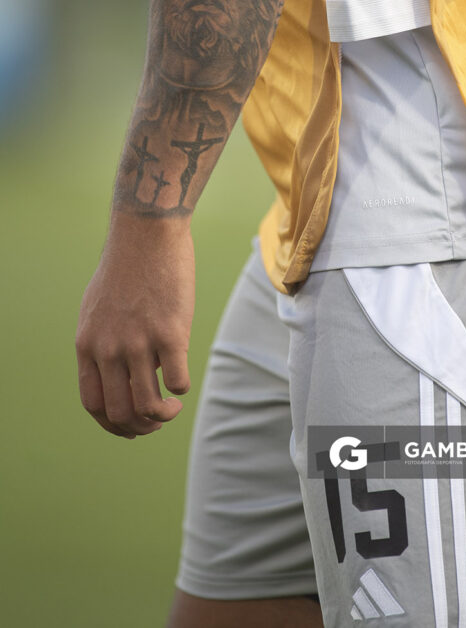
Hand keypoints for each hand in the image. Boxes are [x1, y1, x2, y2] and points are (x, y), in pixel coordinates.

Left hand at [76, 214, 194, 437]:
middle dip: (141, 427)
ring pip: (149, 405)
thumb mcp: (97, 309)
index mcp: (88, 345)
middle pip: (121, 412)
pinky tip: (182, 378)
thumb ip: (102, 342)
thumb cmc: (126, 267)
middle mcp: (109, 348)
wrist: (146, 233)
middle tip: (157, 419)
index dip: (114, 424)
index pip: (94, 404)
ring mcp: (139, 342)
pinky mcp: (170, 332)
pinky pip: (177, 380)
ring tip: (173, 405)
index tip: (132, 425)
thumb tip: (121, 373)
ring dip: (163, 414)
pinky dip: (181, 389)